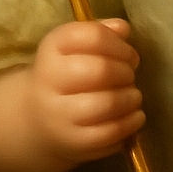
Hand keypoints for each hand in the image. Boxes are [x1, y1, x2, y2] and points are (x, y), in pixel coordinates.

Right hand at [0, 17, 144, 171]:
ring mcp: (58, 114)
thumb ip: (102, 32)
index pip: (93, 36)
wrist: (36, 117)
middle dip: (126, 72)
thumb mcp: (76, 46)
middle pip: (101, 71)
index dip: (120, 45)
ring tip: (134, 96)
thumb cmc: (67, 73)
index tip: (130, 55)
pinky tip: (136, 116)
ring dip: (130, 98)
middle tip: (131, 76)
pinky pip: (107, 134)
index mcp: (53, 47)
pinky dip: (129, 124)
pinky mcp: (71, 142)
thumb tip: (124, 29)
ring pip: (106, 104)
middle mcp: (49, 79)